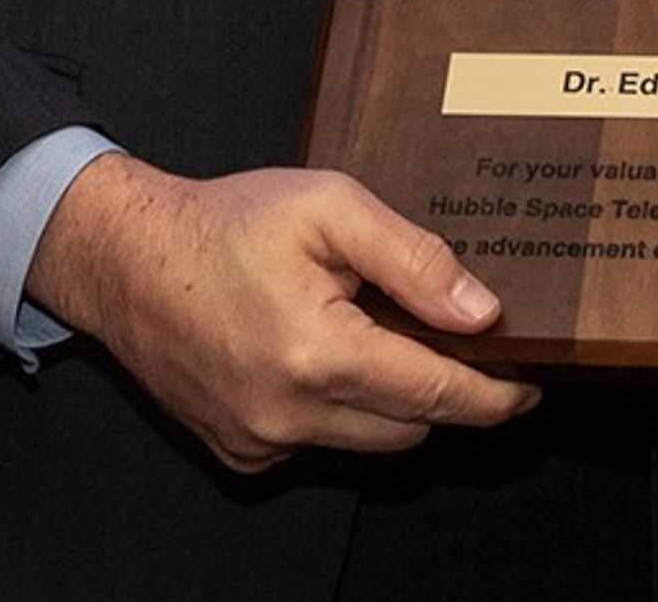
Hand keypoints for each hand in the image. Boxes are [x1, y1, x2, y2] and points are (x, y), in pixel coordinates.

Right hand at [26, 154, 537, 470]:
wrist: (128, 259)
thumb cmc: (226, 224)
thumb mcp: (331, 208)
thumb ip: (414, 260)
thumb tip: (482, 313)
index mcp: (318, 354)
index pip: (436, 395)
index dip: (494, 394)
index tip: (529, 387)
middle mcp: (288, 413)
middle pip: (410, 426)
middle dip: (443, 389)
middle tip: (454, 338)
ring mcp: (261, 440)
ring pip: (368, 441)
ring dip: (391, 401)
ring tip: (380, 332)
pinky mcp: (241, 450)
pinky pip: (320, 443)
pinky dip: (340, 409)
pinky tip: (325, 353)